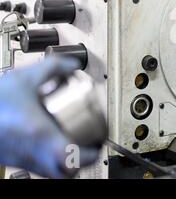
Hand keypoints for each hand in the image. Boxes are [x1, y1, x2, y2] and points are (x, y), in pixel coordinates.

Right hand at [0, 58, 98, 178]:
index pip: (71, 160)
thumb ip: (53, 67)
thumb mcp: (25, 78)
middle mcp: (33, 151)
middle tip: (89, 147)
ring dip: (65, 163)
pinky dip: (50, 160)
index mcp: (40, 134)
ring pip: (51, 173)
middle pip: (65, 174)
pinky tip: (50, 142)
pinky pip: (38, 167)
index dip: (89, 155)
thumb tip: (72, 65)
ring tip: (73, 145)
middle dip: (81, 163)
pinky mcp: (14, 159)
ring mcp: (23, 159)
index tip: (98, 144)